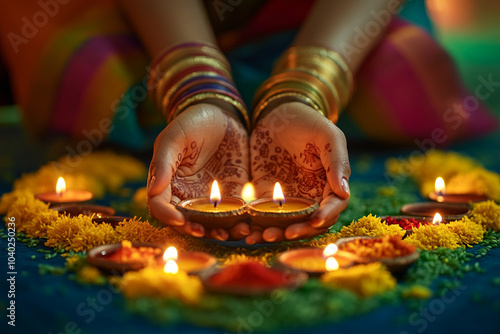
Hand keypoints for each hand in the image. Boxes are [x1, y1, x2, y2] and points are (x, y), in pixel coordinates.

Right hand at [147, 103, 249, 240]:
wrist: (222, 114)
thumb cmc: (192, 122)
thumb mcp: (175, 137)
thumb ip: (164, 163)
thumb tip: (151, 191)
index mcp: (166, 183)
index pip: (160, 207)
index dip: (168, 216)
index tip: (180, 220)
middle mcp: (185, 195)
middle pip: (185, 221)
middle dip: (193, 230)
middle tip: (204, 232)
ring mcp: (208, 198)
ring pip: (209, 223)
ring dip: (218, 232)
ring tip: (228, 234)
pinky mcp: (230, 196)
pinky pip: (232, 215)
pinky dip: (237, 223)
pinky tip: (246, 226)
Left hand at [247, 102, 349, 243]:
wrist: (278, 113)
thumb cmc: (309, 122)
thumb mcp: (328, 136)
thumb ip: (337, 162)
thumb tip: (344, 193)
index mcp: (330, 185)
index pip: (333, 207)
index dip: (325, 216)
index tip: (314, 221)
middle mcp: (311, 197)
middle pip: (309, 223)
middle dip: (298, 231)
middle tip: (284, 233)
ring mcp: (289, 200)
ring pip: (286, 224)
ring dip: (276, 233)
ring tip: (261, 237)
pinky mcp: (266, 197)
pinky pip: (264, 217)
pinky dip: (257, 226)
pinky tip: (248, 232)